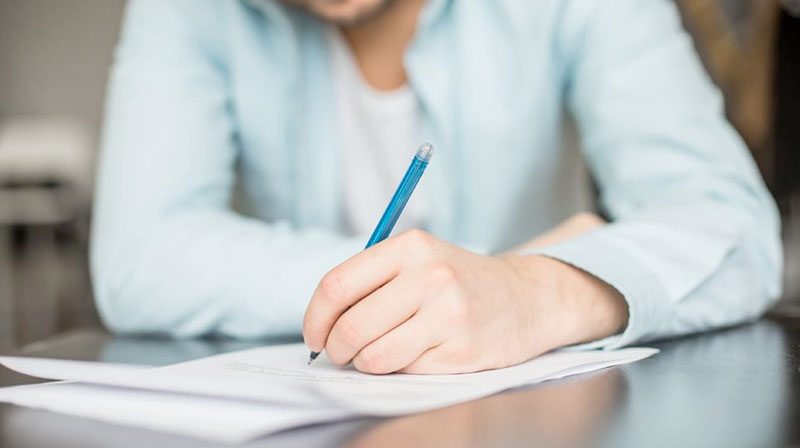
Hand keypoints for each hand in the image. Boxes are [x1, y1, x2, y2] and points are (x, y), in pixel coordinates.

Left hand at [303, 226, 626, 374]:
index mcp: (410, 247)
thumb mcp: (418, 259)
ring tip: (379, 353)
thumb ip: (371, 280)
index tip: (314, 336)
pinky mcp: (462, 351)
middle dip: (336, 349)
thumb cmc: (457, 281)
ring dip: (365, 363)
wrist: (525, 297)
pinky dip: (401, 369)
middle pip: (351, 327)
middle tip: (340, 352)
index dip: (314, 318)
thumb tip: (321, 324)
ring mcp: (449, 315)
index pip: (337, 286)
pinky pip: (406, 371)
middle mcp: (430, 276)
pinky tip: (418, 353)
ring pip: (374, 357)